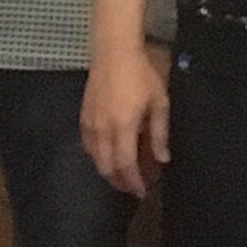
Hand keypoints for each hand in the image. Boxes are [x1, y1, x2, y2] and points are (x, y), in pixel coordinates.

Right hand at [84, 46, 173, 197]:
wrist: (113, 53)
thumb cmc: (141, 75)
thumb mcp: (159, 102)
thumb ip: (159, 133)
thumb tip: (163, 159)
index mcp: (123, 128)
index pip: (125, 165)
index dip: (133, 182)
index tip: (142, 192)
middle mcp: (103, 130)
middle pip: (106, 167)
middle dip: (119, 182)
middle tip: (132, 188)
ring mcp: (89, 124)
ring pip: (95, 159)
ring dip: (108, 171)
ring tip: (122, 175)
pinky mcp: (83, 118)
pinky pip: (88, 146)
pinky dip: (98, 158)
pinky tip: (107, 157)